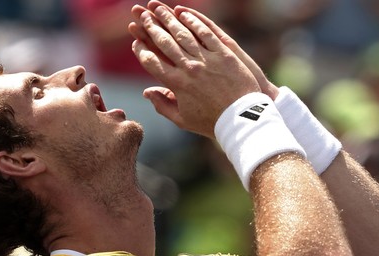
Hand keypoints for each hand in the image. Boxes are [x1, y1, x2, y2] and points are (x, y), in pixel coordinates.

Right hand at [130, 2, 259, 138]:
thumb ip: (163, 105)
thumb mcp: (183, 119)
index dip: (141, 50)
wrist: (242, 118)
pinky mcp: (224, 54)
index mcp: (177, 84)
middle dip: (150, 27)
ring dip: (168, 19)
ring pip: (183, 34)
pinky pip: (206, 33)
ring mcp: (207, 59)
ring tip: (156, 8)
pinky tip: (183, 13)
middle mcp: (189, 68)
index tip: (135, 41)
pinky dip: (193, 21)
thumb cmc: (212, 122)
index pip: (152, 62)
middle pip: (165, 43)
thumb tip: (146, 92)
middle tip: (140, 15)